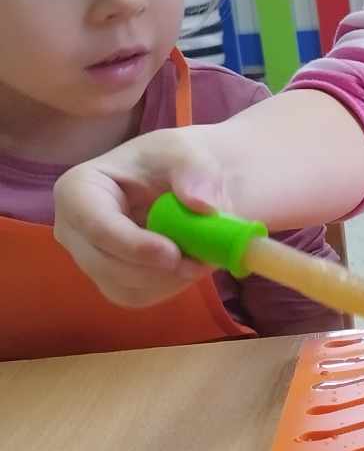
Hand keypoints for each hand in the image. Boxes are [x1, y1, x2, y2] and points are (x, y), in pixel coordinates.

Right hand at [53, 131, 230, 308]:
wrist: (186, 183)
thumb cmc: (175, 162)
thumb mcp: (188, 153)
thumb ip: (196, 174)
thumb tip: (202, 205)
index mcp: (78, 189)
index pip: (94, 226)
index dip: (132, 245)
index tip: (173, 254)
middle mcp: (74, 229)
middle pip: (105, 265)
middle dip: (155, 270)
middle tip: (200, 262)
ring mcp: (90, 259)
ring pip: (123, 287)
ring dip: (168, 280)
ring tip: (201, 256)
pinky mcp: (112, 281)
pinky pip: (138, 296)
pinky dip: (170, 286)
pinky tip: (189, 264)